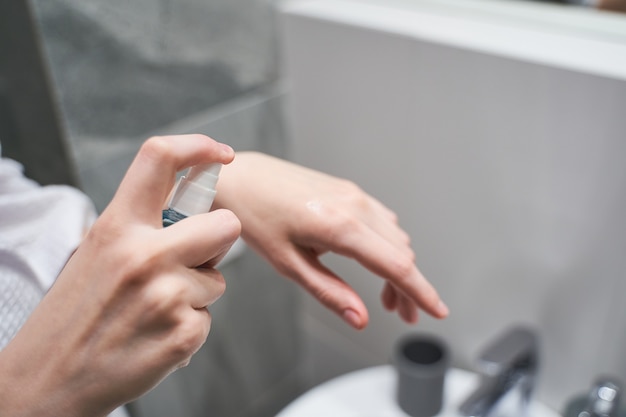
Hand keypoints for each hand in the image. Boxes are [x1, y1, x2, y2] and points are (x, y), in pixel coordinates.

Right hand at [0, 135, 240, 416]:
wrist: (48, 380)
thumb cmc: (75, 313)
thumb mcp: (97, 252)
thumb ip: (140, 227)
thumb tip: (193, 209)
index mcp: (117, 226)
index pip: (161, 159)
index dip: (199, 147)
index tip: (222, 154)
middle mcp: (144, 255)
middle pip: (225, 224)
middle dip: (215, 242)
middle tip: (187, 261)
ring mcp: (166, 296)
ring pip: (218, 280)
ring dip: (196, 293)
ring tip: (153, 309)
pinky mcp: (182, 334)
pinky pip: (208, 318)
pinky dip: (187, 327)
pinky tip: (154, 336)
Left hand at [215, 152, 447, 329]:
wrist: (241, 178)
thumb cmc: (255, 218)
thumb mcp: (288, 264)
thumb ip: (329, 292)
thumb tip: (360, 318)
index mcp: (340, 226)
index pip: (396, 265)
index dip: (421, 292)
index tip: (437, 311)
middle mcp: (354, 205)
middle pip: (402, 253)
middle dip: (409, 288)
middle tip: (402, 315)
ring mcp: (353, 194)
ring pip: (395, 237)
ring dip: (398, 267)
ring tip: (385, 296)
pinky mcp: (348, 190)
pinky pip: (383, 220)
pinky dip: (388, 245)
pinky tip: (374, 260)